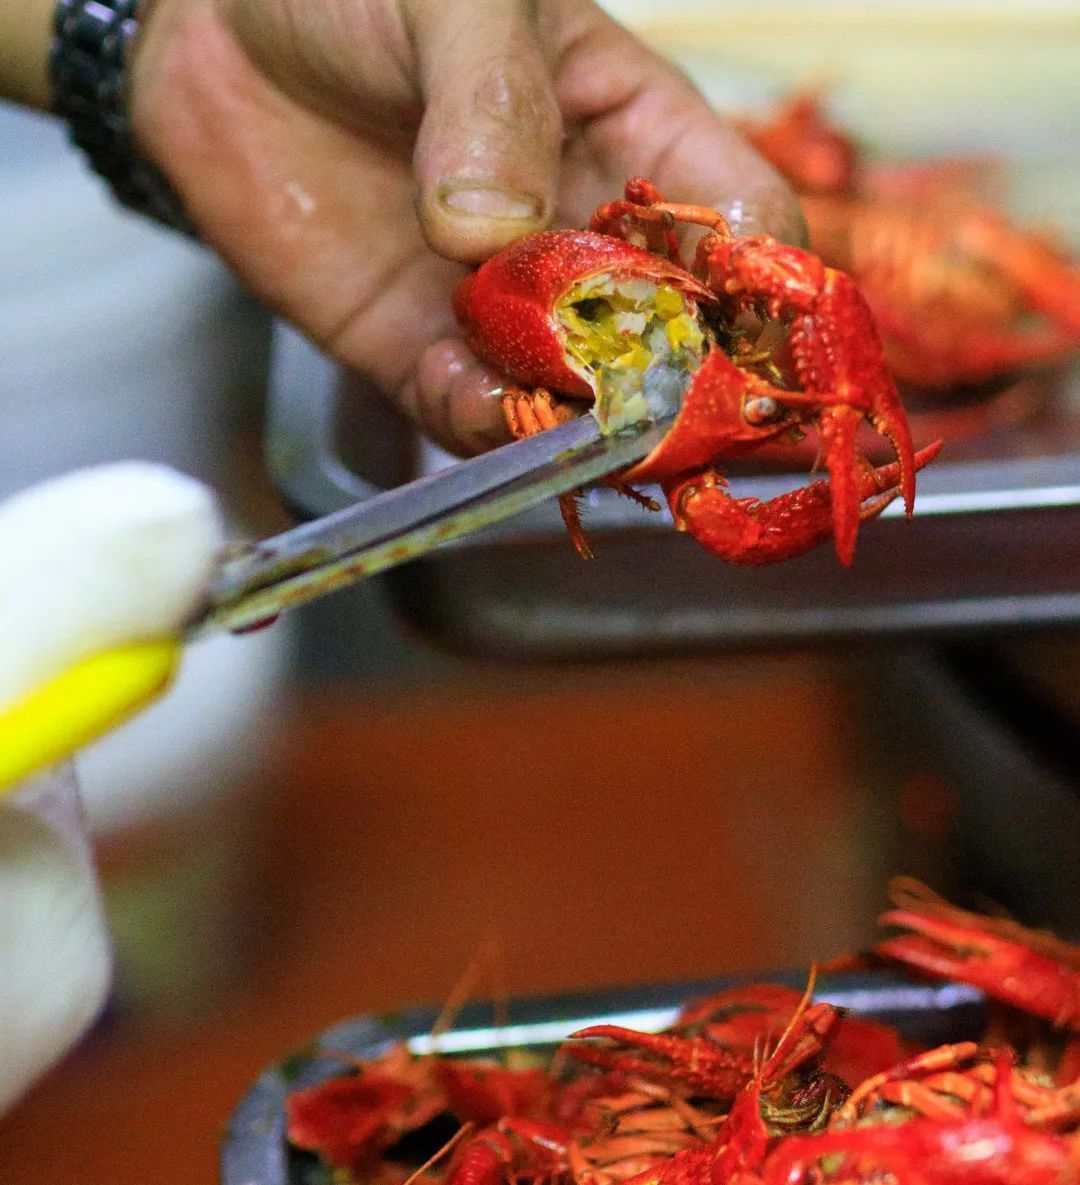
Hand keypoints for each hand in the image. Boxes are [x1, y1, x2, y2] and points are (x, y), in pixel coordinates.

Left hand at [132, 0, 800, 454]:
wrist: (219, 30)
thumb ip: (488, 102)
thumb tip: (496, 229)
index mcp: (635, 136)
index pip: (742, 226)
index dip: (764, 288)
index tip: (748, 329)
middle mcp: (585, 238)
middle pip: (675, 341)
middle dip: (681, 389)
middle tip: (669, 417)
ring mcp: (506, 309)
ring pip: (578, 397)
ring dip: (584, 427)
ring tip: (576, 430)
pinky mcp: (421, 355)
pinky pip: (472, 417)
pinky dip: (486, 433)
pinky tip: (487, 415)